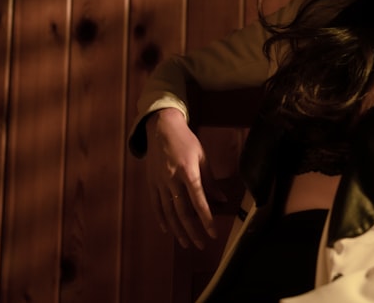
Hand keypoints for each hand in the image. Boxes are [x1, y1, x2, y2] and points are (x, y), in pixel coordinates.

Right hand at [144, 108, 225, 248]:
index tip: (213, 233)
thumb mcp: (202, 157)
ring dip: (177, 230)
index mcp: (188, 172)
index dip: (206, 219)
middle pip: (182, 212)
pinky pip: (156, 205)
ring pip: (168, 212)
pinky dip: (162, 219)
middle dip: (192, 231)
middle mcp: (172, 180)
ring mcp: (159, 183)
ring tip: (186, 243)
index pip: (199, 201)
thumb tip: (222, 200)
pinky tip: (167, 230)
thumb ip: (210, 181)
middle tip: (201, 244)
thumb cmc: (186, 141)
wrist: (161, 128)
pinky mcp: (151, 183)